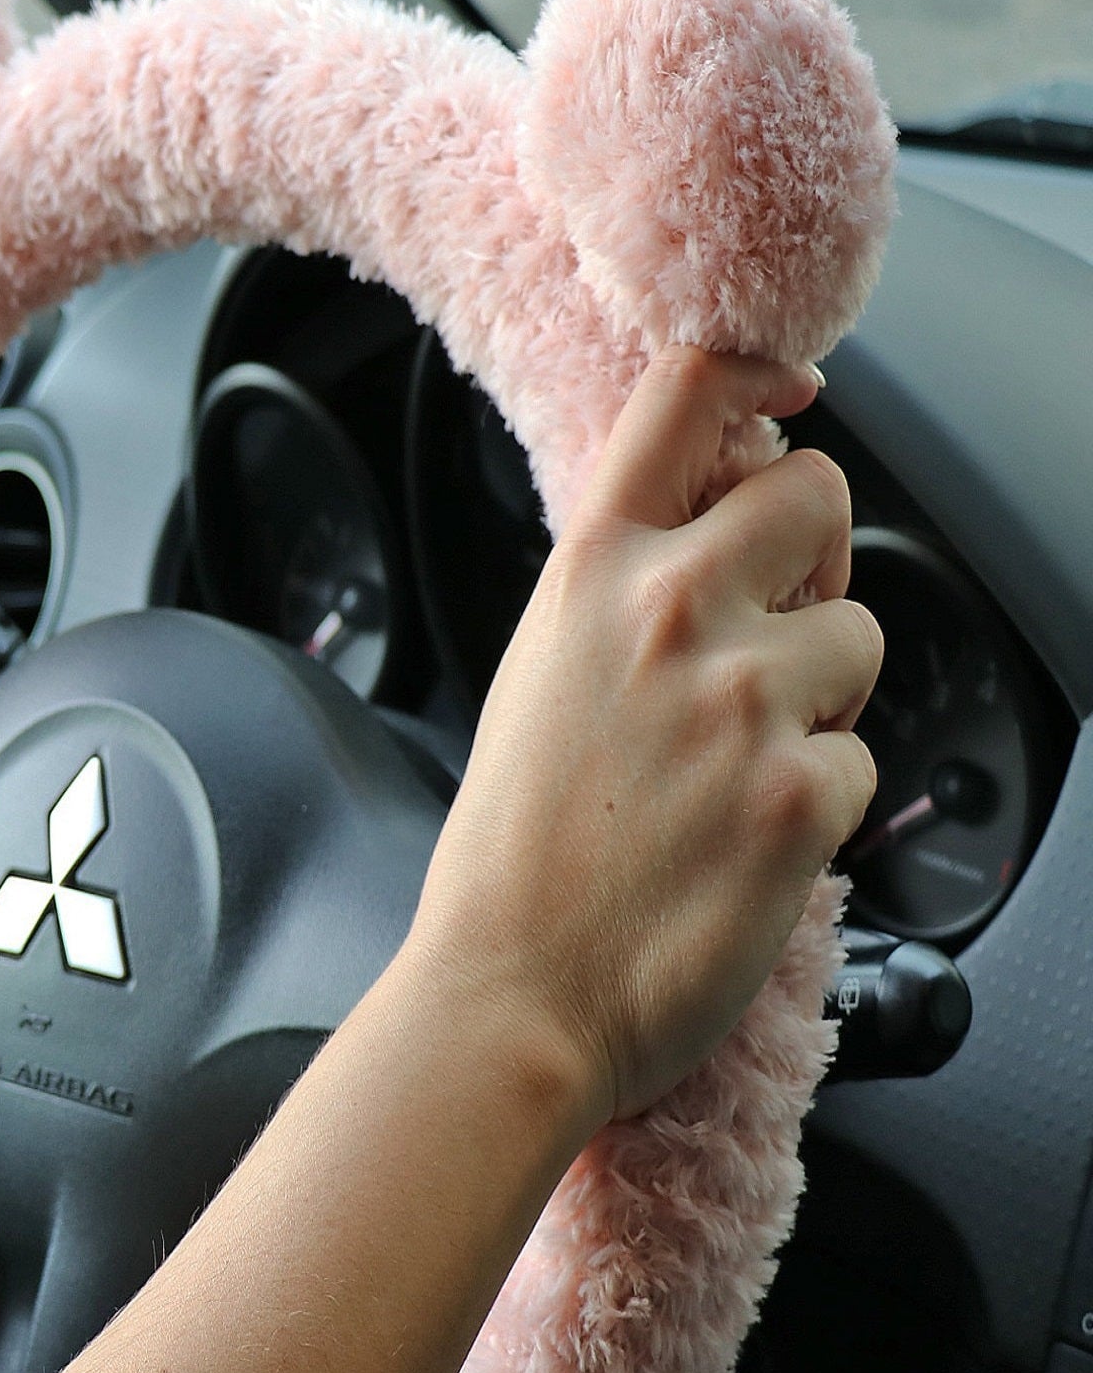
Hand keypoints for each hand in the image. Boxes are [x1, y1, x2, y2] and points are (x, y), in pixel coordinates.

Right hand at [411, 347, 881, 1125]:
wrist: (510, 996)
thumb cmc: (510, 860)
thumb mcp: (535, 681)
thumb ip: (620, 597)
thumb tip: (716, 536)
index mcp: (588, 575)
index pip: (690, 395)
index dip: (759, 376)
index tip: (787, 400)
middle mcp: (670, 612)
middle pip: (818, 494)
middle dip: (812, 558)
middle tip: (771, 631)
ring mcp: (745, 700)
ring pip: (860, 638)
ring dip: (820, 698)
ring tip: (734, 770)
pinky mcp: (804, 793)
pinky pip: (862, 762)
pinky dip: (818, 804)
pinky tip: (742, 841)